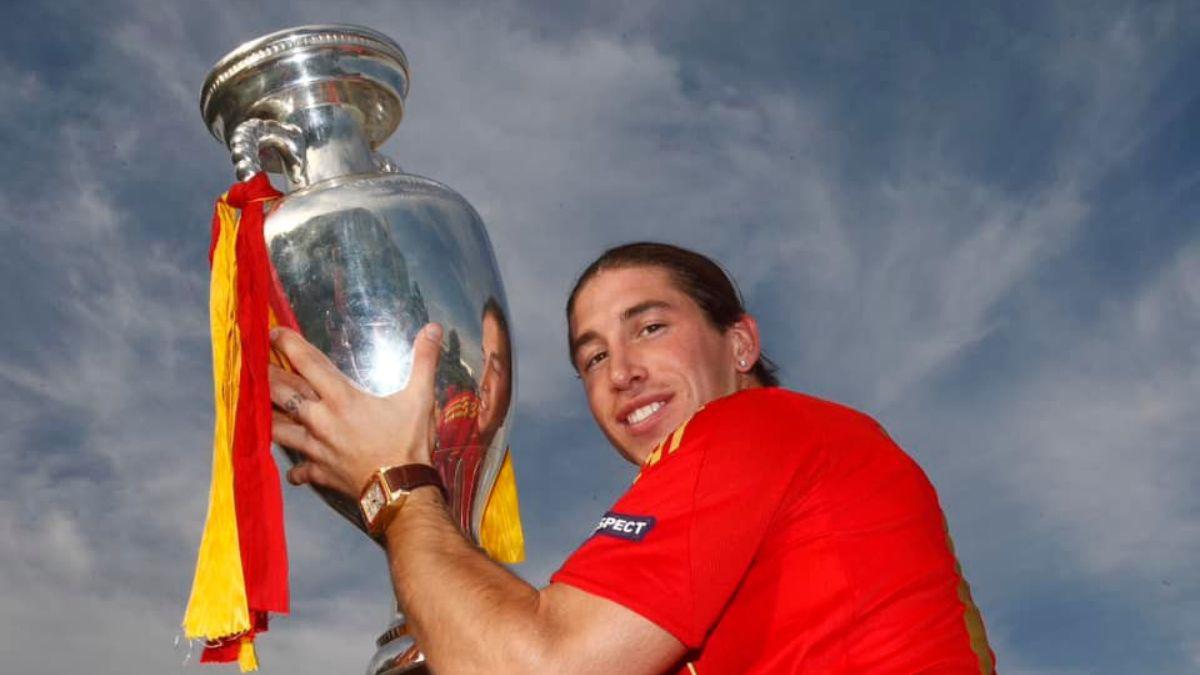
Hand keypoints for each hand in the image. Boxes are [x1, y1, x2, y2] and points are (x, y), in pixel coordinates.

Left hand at [268, 323, 442, 497]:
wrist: (400, 490)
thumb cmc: (408, 442)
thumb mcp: (421, 397)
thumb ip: (424, 361)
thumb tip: (434, 328)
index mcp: (341, 397)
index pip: (307, 362)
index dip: (288, 344)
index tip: (273, 333)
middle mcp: (320, 419)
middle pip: (282, 393)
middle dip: (266, 376)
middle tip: (253, 364)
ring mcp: (316, 447)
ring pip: (278, 429)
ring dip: (267, 417)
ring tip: (255, 408)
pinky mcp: (319, 471)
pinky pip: (299, 469)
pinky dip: (296, 468)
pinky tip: (294, 469)